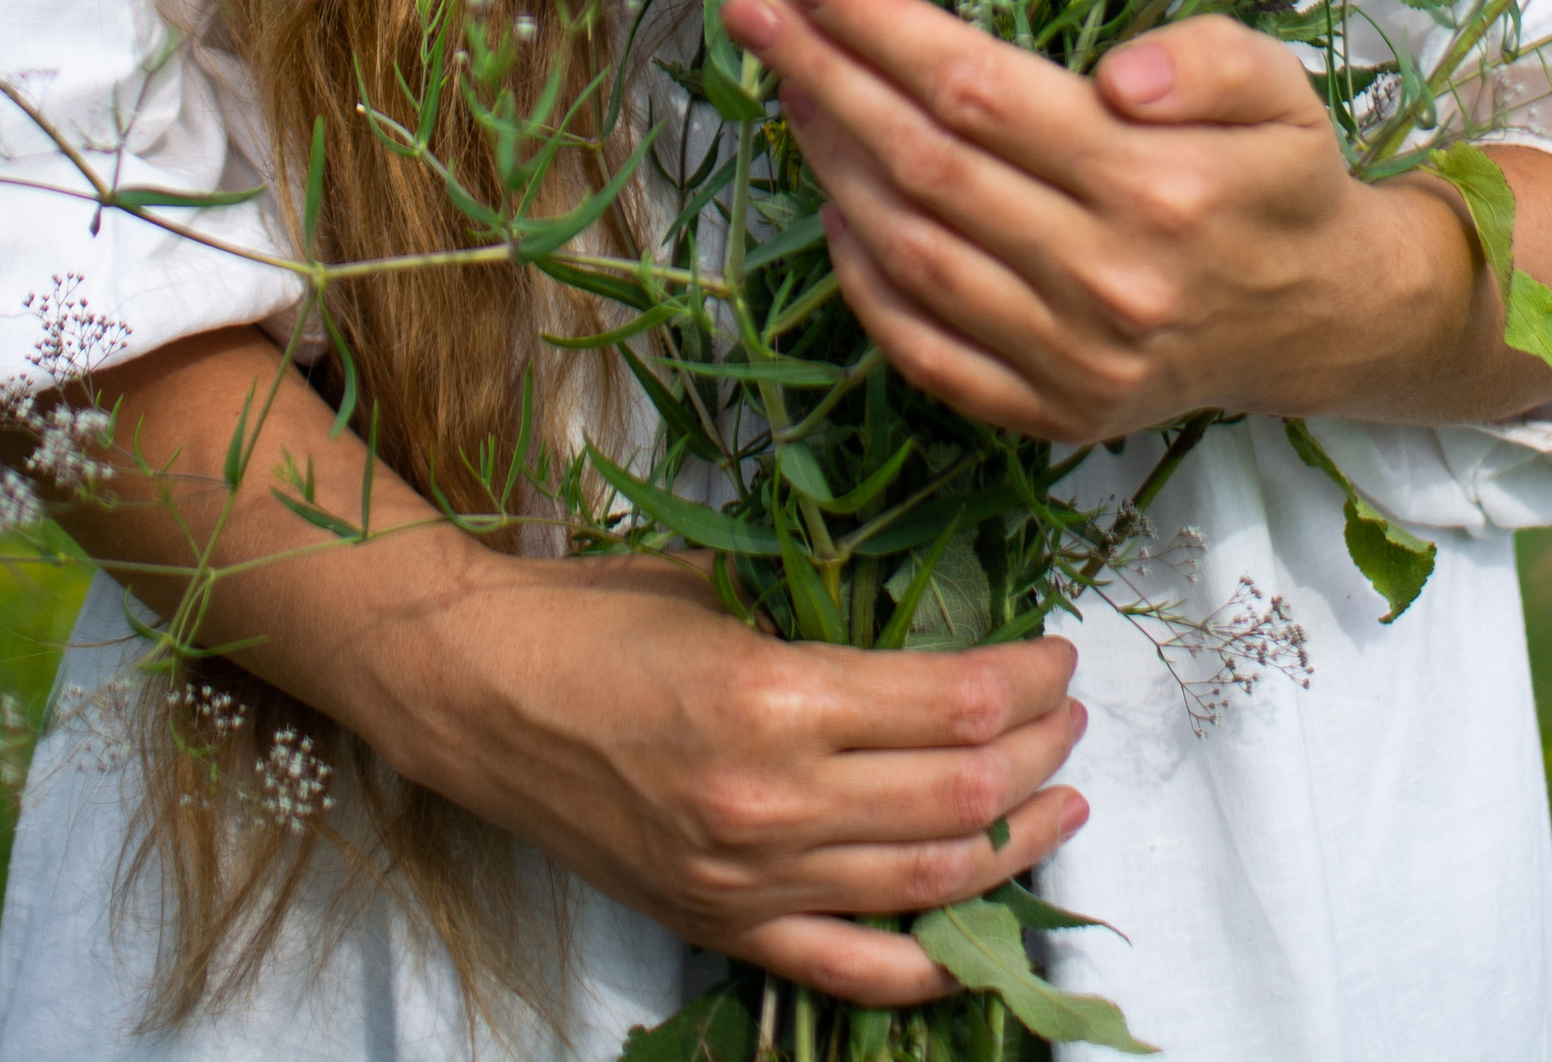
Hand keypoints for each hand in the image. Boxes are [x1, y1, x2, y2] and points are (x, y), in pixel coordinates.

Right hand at [0, 324, 1084, 1012]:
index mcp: (776, 695)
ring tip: (1060, 802)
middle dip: (1040, 754)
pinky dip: (927, 956)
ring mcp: (747, 877)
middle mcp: (772, 800)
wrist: (479, 690)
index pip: (956, 704)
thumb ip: (830, 626)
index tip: (1056, 653)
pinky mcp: (719, 923)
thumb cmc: (600, 612)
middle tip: (1072, 717)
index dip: (1029, 681)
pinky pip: (849, 963)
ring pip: (925, 878)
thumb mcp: (727, 588)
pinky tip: (979, 927)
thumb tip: (942, 635)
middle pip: (960, 793)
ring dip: (1011, 841)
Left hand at [722, 0, 1551, 437]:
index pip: (982, 91)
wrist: (1316, 317)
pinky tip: (832, 202)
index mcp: (1159, 186)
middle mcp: (1106, 281)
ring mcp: (1071, 360)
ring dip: (831, 163)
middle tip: (754, 13)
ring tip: (786, 85)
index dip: (883, 28)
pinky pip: (925, 350)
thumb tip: (1119, 75)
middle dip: (825, 76)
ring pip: (912, 252)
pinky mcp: (1049, 412)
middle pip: (926, 163)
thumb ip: (1207, 60)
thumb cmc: (1280, 173)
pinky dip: (863, 279)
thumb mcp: (1280, 83)